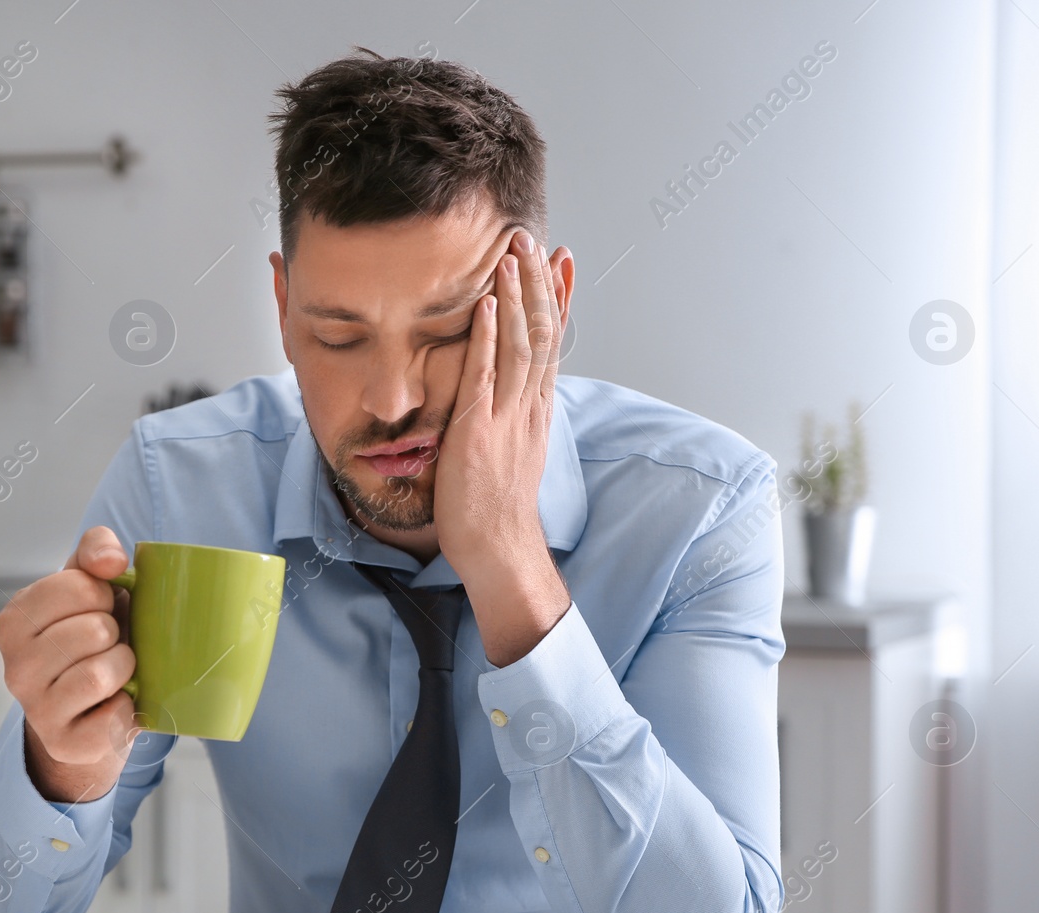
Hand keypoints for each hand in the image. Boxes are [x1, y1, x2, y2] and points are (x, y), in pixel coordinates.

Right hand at [0, 525, 138, 803]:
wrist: (90, 714)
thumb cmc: (91, 641)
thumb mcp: (89, 588)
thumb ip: (95, 552)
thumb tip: (111, 561)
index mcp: (14, 620)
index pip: (79, 586)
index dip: (103, 595)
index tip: (97, 610)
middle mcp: (15, 666)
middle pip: (95, 629)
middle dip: (115, 634)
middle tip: (106, 647)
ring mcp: (36, 708)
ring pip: (102, 672)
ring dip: (124, 668)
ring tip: (114, 673)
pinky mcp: (64, 743)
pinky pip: (114, 716)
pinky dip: (128, 708)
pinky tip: (114, 705)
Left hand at [435, 229, 573, 665]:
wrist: (497, 549)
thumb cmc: (493, 507)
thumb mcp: (508, 449)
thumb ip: (506, 414)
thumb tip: (501, 390)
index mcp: (536, 409)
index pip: (552, 341)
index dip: (556, 298)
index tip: (560, 259)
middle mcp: (528, 406)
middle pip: (541, 332)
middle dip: (538, 282)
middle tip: (533, 237)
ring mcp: (506, 417)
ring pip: (520, 344)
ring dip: (516, 295)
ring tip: (513, 252)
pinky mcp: (479, 431)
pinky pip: (486, 377)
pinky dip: (488, 338)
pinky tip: (488, 305)